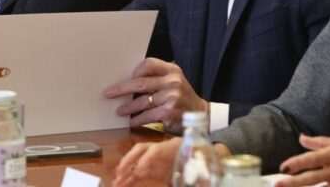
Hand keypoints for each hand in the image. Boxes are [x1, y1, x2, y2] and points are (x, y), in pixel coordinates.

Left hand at [104, 58, 207, 133]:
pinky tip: (131, 122)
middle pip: (140, 83)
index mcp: (172, 70)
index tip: (127, 77)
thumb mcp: (174, 80)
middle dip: (121, 89)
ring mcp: (171, 98)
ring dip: (127, 107)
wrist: (200, 115)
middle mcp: (172, 82)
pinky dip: (136, 120)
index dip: (135, 70)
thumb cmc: (181, 96)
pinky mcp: (169, 113)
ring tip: (119, 111)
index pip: (149, 63)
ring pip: (141, 102)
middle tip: (109, 93)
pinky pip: (147, 116)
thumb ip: (157, 77)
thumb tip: (129, 78)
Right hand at [113, 139, 230, 186]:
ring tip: (116, 184)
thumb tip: (199, 182)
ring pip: (136, 161)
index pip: (158, 149)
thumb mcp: (206, 168)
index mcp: (177, 147)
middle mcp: (164, 151)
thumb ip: (200, 177)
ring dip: (125, 172)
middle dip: (129, 161)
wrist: (212, 162)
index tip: (140, 172)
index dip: (148, 160)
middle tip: (121, 175)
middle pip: (142, 150)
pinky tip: (122, 185)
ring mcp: (158, 160)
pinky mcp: (155, 170)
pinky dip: (129, 179)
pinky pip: (138, 173)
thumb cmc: (209, 162)